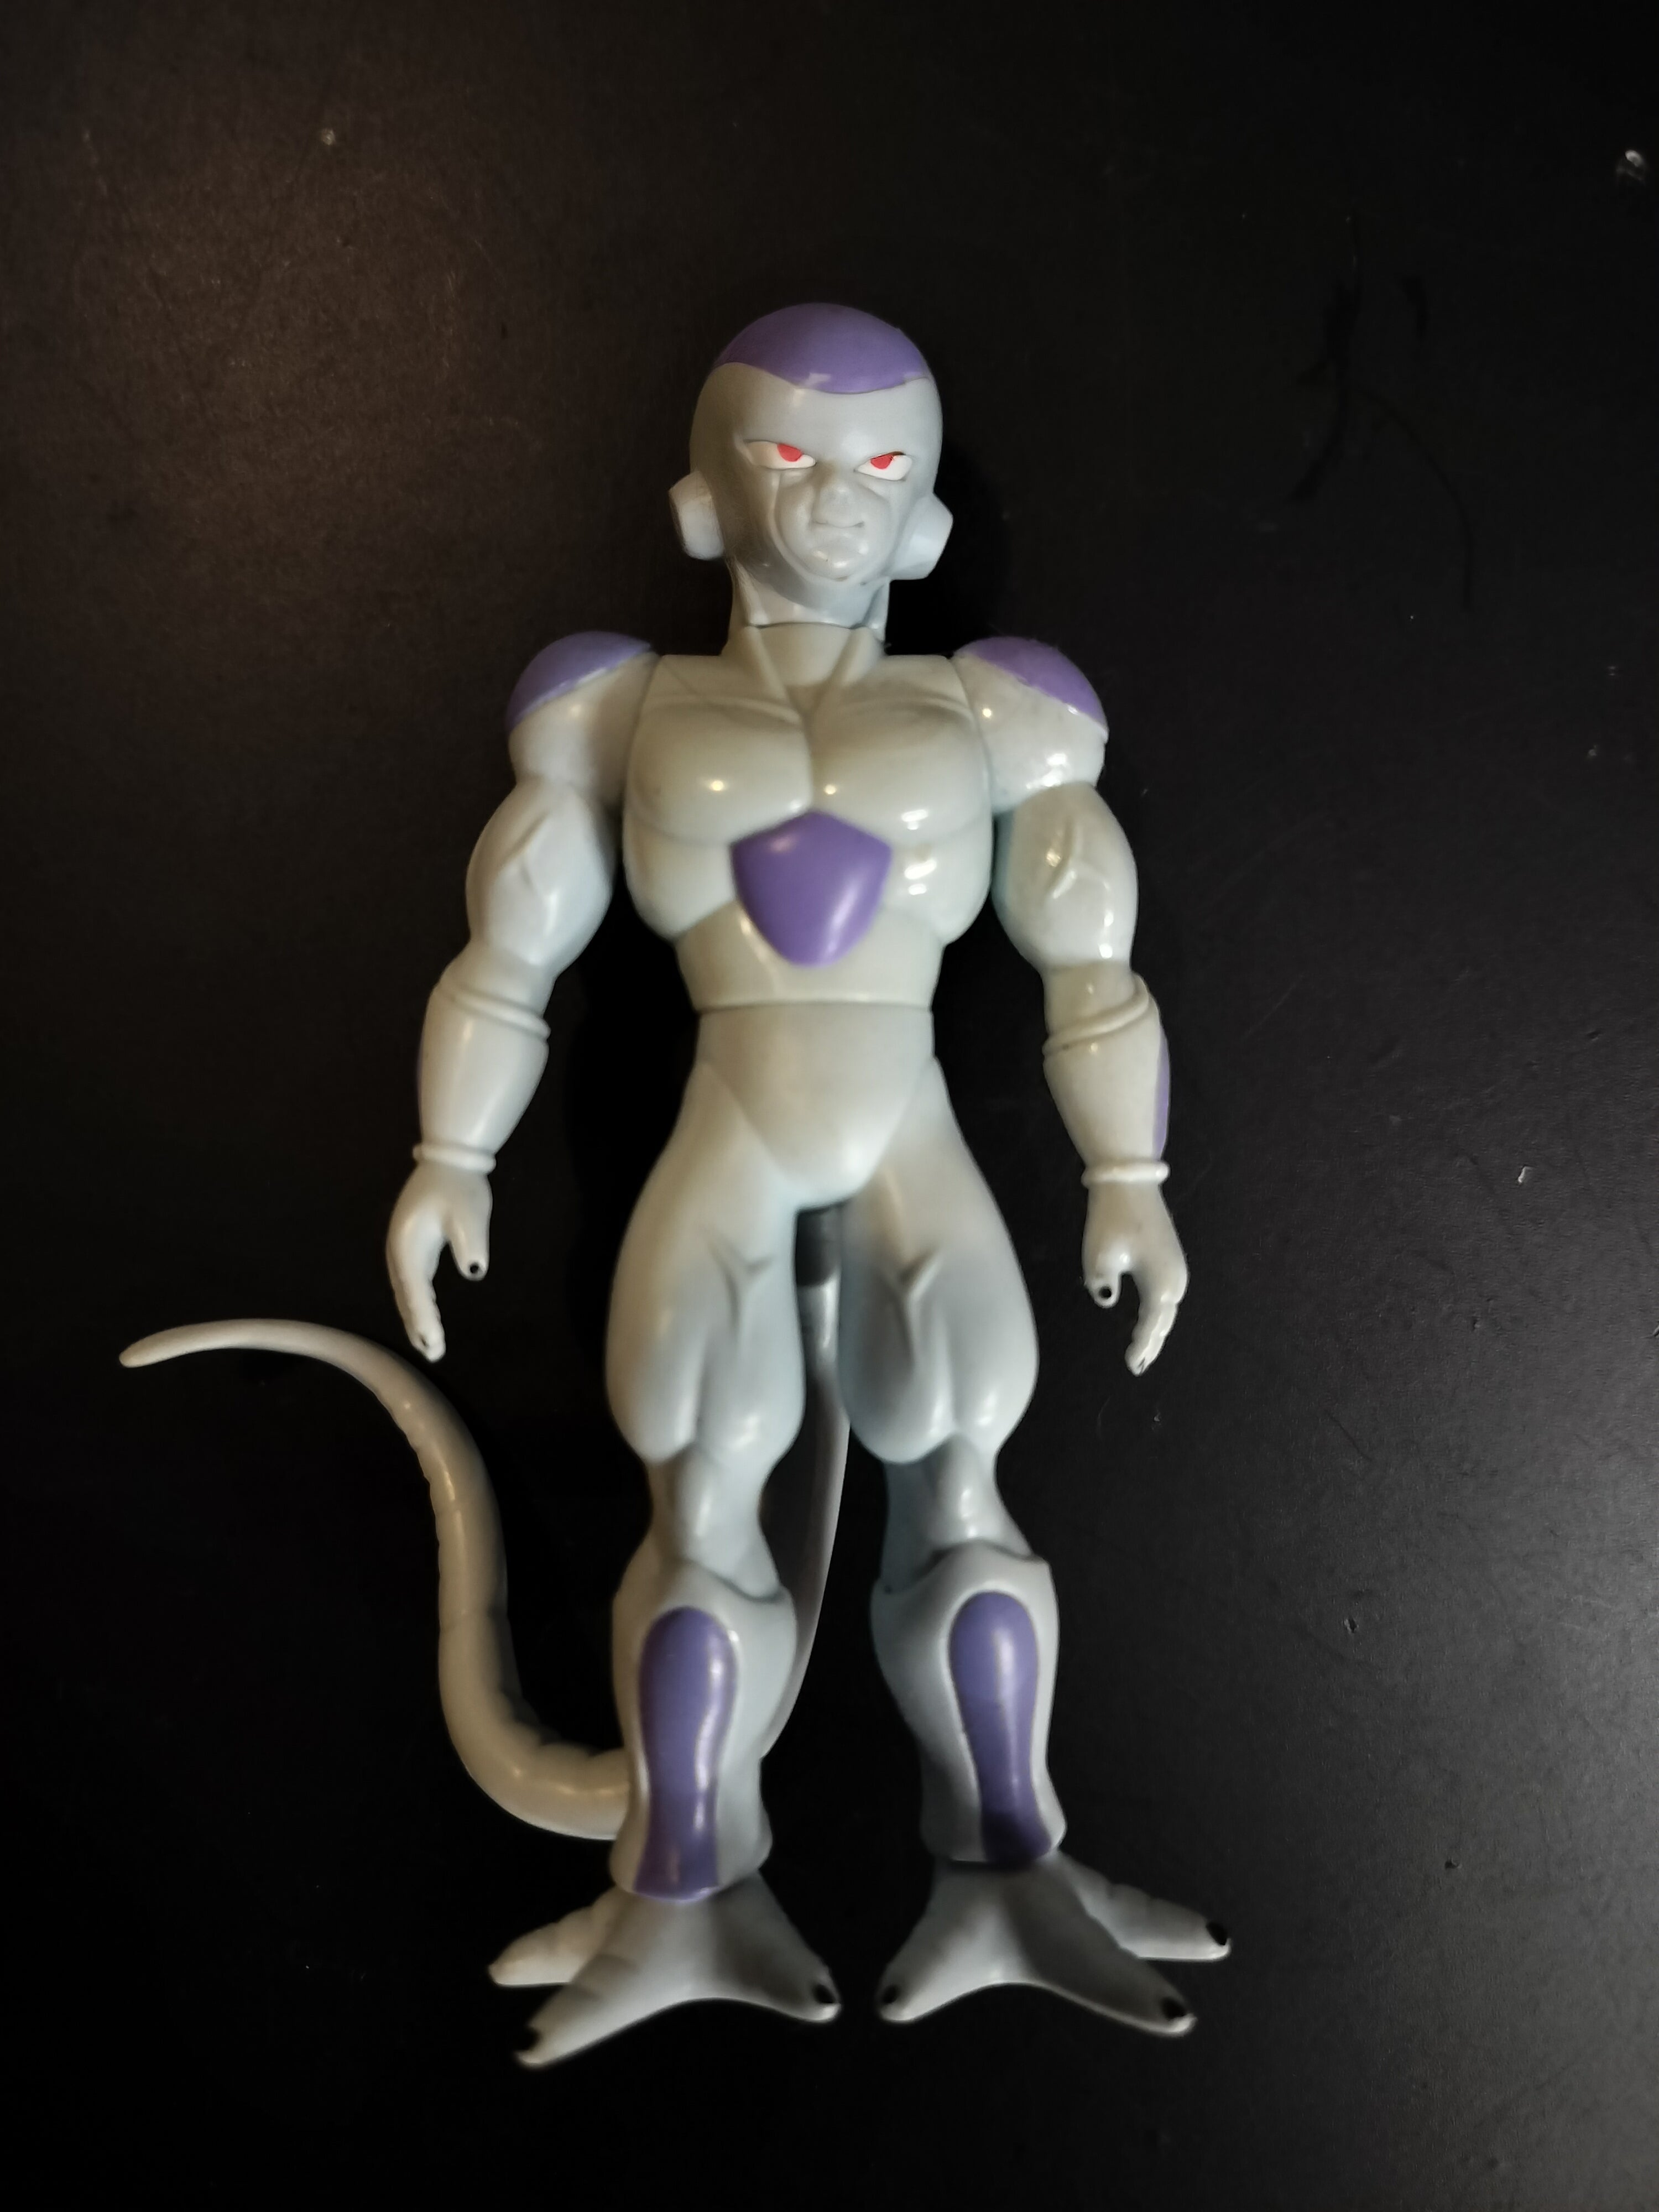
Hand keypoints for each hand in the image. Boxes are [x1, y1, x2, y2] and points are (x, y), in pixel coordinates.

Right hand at [386, 1160, 491, 1361]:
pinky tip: (427, 1316)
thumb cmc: (460, 1186)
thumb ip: (471, 1241)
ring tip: (429, 1345)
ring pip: (408, 1292)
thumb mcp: (469, 1212)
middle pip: (407, 1295)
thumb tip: (474, 1270)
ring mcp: (405, 1249)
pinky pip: (414, 1282)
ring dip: (417, 1317)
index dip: (423, 1317)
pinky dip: (419, 1302)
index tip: (433, 1341)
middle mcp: (400, 1250)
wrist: (450, 1160)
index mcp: (409, 1244)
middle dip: (418, 1325)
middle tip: (433, 1353)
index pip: (416, 1289)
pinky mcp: (415, 1247)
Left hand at [1083, 1181, 1187, 1374]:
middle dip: (1152, 1343)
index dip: (1141, 1346)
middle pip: (1164, 1321)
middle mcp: (1175, 1279)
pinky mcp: (1169, 1258)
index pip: (1151, 1325)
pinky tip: (1148, 1318)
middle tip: (1137, 1366)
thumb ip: (1103, 1284)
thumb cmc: (1113, 1218)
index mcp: (1160, 1282)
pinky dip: (1157, 1312)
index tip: (1130, 1365)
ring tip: (1143, 1349)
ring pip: (1167, 1309)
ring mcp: (1175, 1267)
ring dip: (1156, 1329)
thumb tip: (1110, 1300)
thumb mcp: (1100, 1255)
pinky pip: (1165, 1296)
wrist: (1129, 1181)